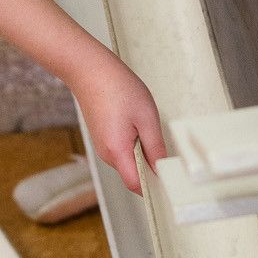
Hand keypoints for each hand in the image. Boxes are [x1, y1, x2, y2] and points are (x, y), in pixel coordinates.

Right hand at [73, 58, 167, 194]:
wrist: (89, 70)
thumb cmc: (116, 87)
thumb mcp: (146, 116)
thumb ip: (155, 147)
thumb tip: (161, 168)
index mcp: (117, 151)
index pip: (136, 185)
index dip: (154, 187)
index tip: (169, 182)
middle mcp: (107, 154)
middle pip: (133, 174)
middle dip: (150, 166)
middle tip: (164, 147)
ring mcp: (102, 146)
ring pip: (127, 161)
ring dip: (141, 152)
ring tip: (146, 126)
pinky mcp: (102, 137)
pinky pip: (121, 149)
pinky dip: (132, 143)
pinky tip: (136, 123)